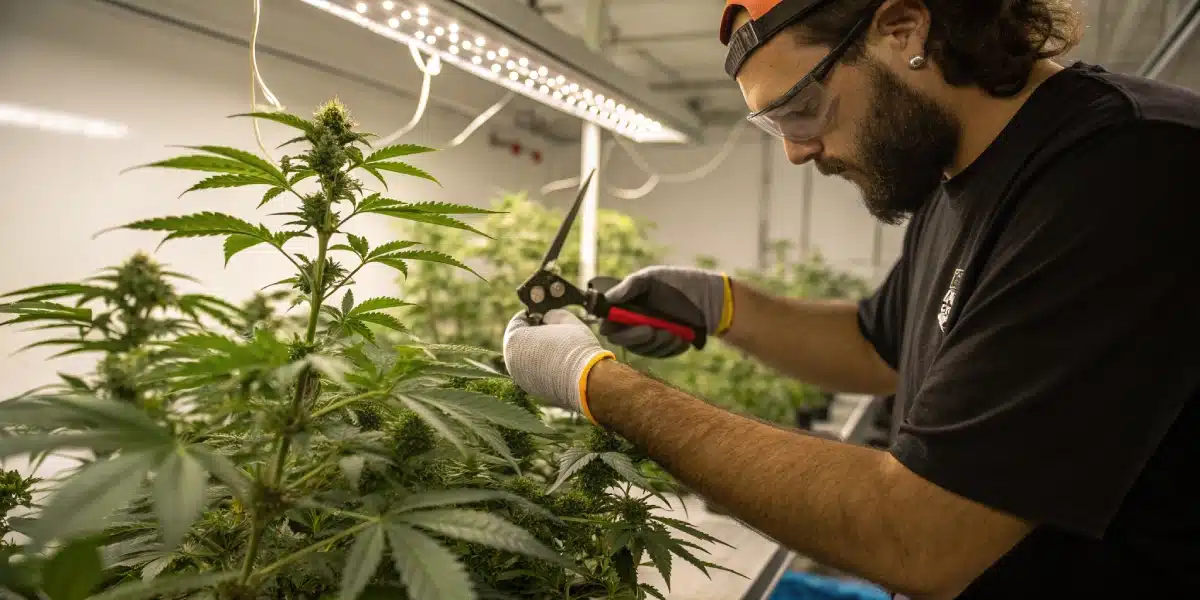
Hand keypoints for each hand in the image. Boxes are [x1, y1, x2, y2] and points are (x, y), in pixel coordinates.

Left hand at [503, 309, 613, 422]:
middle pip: (519, 342)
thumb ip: (551, 314)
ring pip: (525, 358)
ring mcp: (520, 377)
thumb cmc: (575, 346)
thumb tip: (547, 318)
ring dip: (537, 351)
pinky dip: (541, 366)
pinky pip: (532, 372)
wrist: (588, 380)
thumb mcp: (565, 319)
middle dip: (532, 334)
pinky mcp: (532, 389)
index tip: (542, 315)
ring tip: (557, 347)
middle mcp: (511, 361)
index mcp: (515, 340)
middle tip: (549, 330)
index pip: (517, 322)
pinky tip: (558, 362)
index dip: (531, 316)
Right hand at [599, 266, 732, 357]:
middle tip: (651, 330)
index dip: (610, 325)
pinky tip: (682, 338)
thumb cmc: (677, 283)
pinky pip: (661, 355)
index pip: (607, 323)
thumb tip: (609, 298)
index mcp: (625, 307)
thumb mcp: (652, 278)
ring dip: (657, 342)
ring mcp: (648, 338)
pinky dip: (671, 348)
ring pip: (642, 350)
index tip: (623, 322)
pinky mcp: (664, 348)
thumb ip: (630, 286)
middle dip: (636, 337)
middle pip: (622, 340)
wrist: (708, 298)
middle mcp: (633, 324)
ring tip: (674, 332)